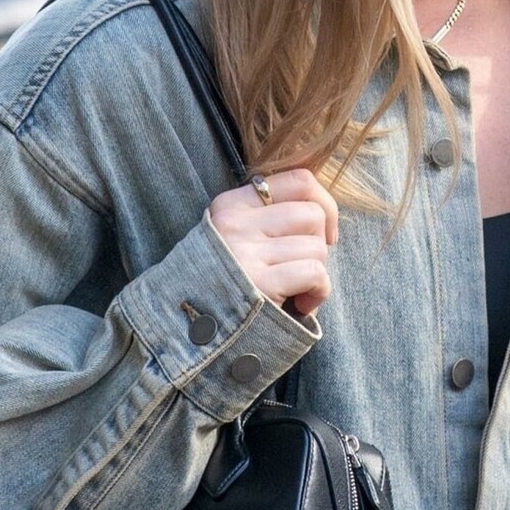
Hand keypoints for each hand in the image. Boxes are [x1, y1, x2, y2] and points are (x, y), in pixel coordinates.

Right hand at [208, 169, 337, 316]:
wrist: (185, 328)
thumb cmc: (223, 286)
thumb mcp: (233, 239)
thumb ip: (268, 219)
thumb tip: (324, 213)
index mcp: (231, 205)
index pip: (299, 181)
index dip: (324, 204)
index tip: (323, 232)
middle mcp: (236, 223)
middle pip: (313, 214)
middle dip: (320, 244)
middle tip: (305, 268)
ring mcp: (245, 253)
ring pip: (316, 246)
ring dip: (319, 273)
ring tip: (300, 292)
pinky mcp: (259, 285)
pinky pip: (314, 273)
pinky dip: (319, 292)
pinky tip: (303, 306)